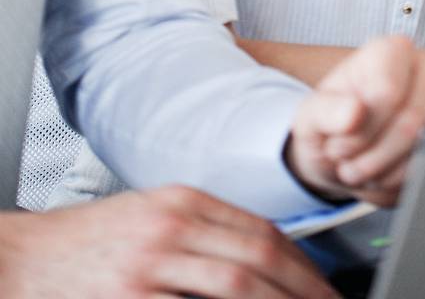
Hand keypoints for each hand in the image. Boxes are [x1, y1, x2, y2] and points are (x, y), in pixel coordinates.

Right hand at [0, 190, 333, 298]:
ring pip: (236, 286)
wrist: (20, 260)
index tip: (326, 290)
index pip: (262, 232)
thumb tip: (262, 258)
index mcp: (183, 202)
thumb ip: (203, 232)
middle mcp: (172, 228)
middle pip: (258, 259)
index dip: (303, 265)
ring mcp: (149, 267)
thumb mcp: (149, 218)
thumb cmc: (86, 246)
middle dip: (304, 290)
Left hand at [286, 36, 424, 205]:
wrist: (346, 156)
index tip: (339, 141)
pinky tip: (386, 175)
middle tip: (350, 164)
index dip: (360, 130)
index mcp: (391, 52)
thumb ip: (326, 111)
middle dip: (374, 159)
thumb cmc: (332, 125)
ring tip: (366, 169)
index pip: (388, 93)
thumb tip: (354, 113)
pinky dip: (405, 185)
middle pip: (414, 124)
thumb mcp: (312, 116)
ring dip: (388, 175)